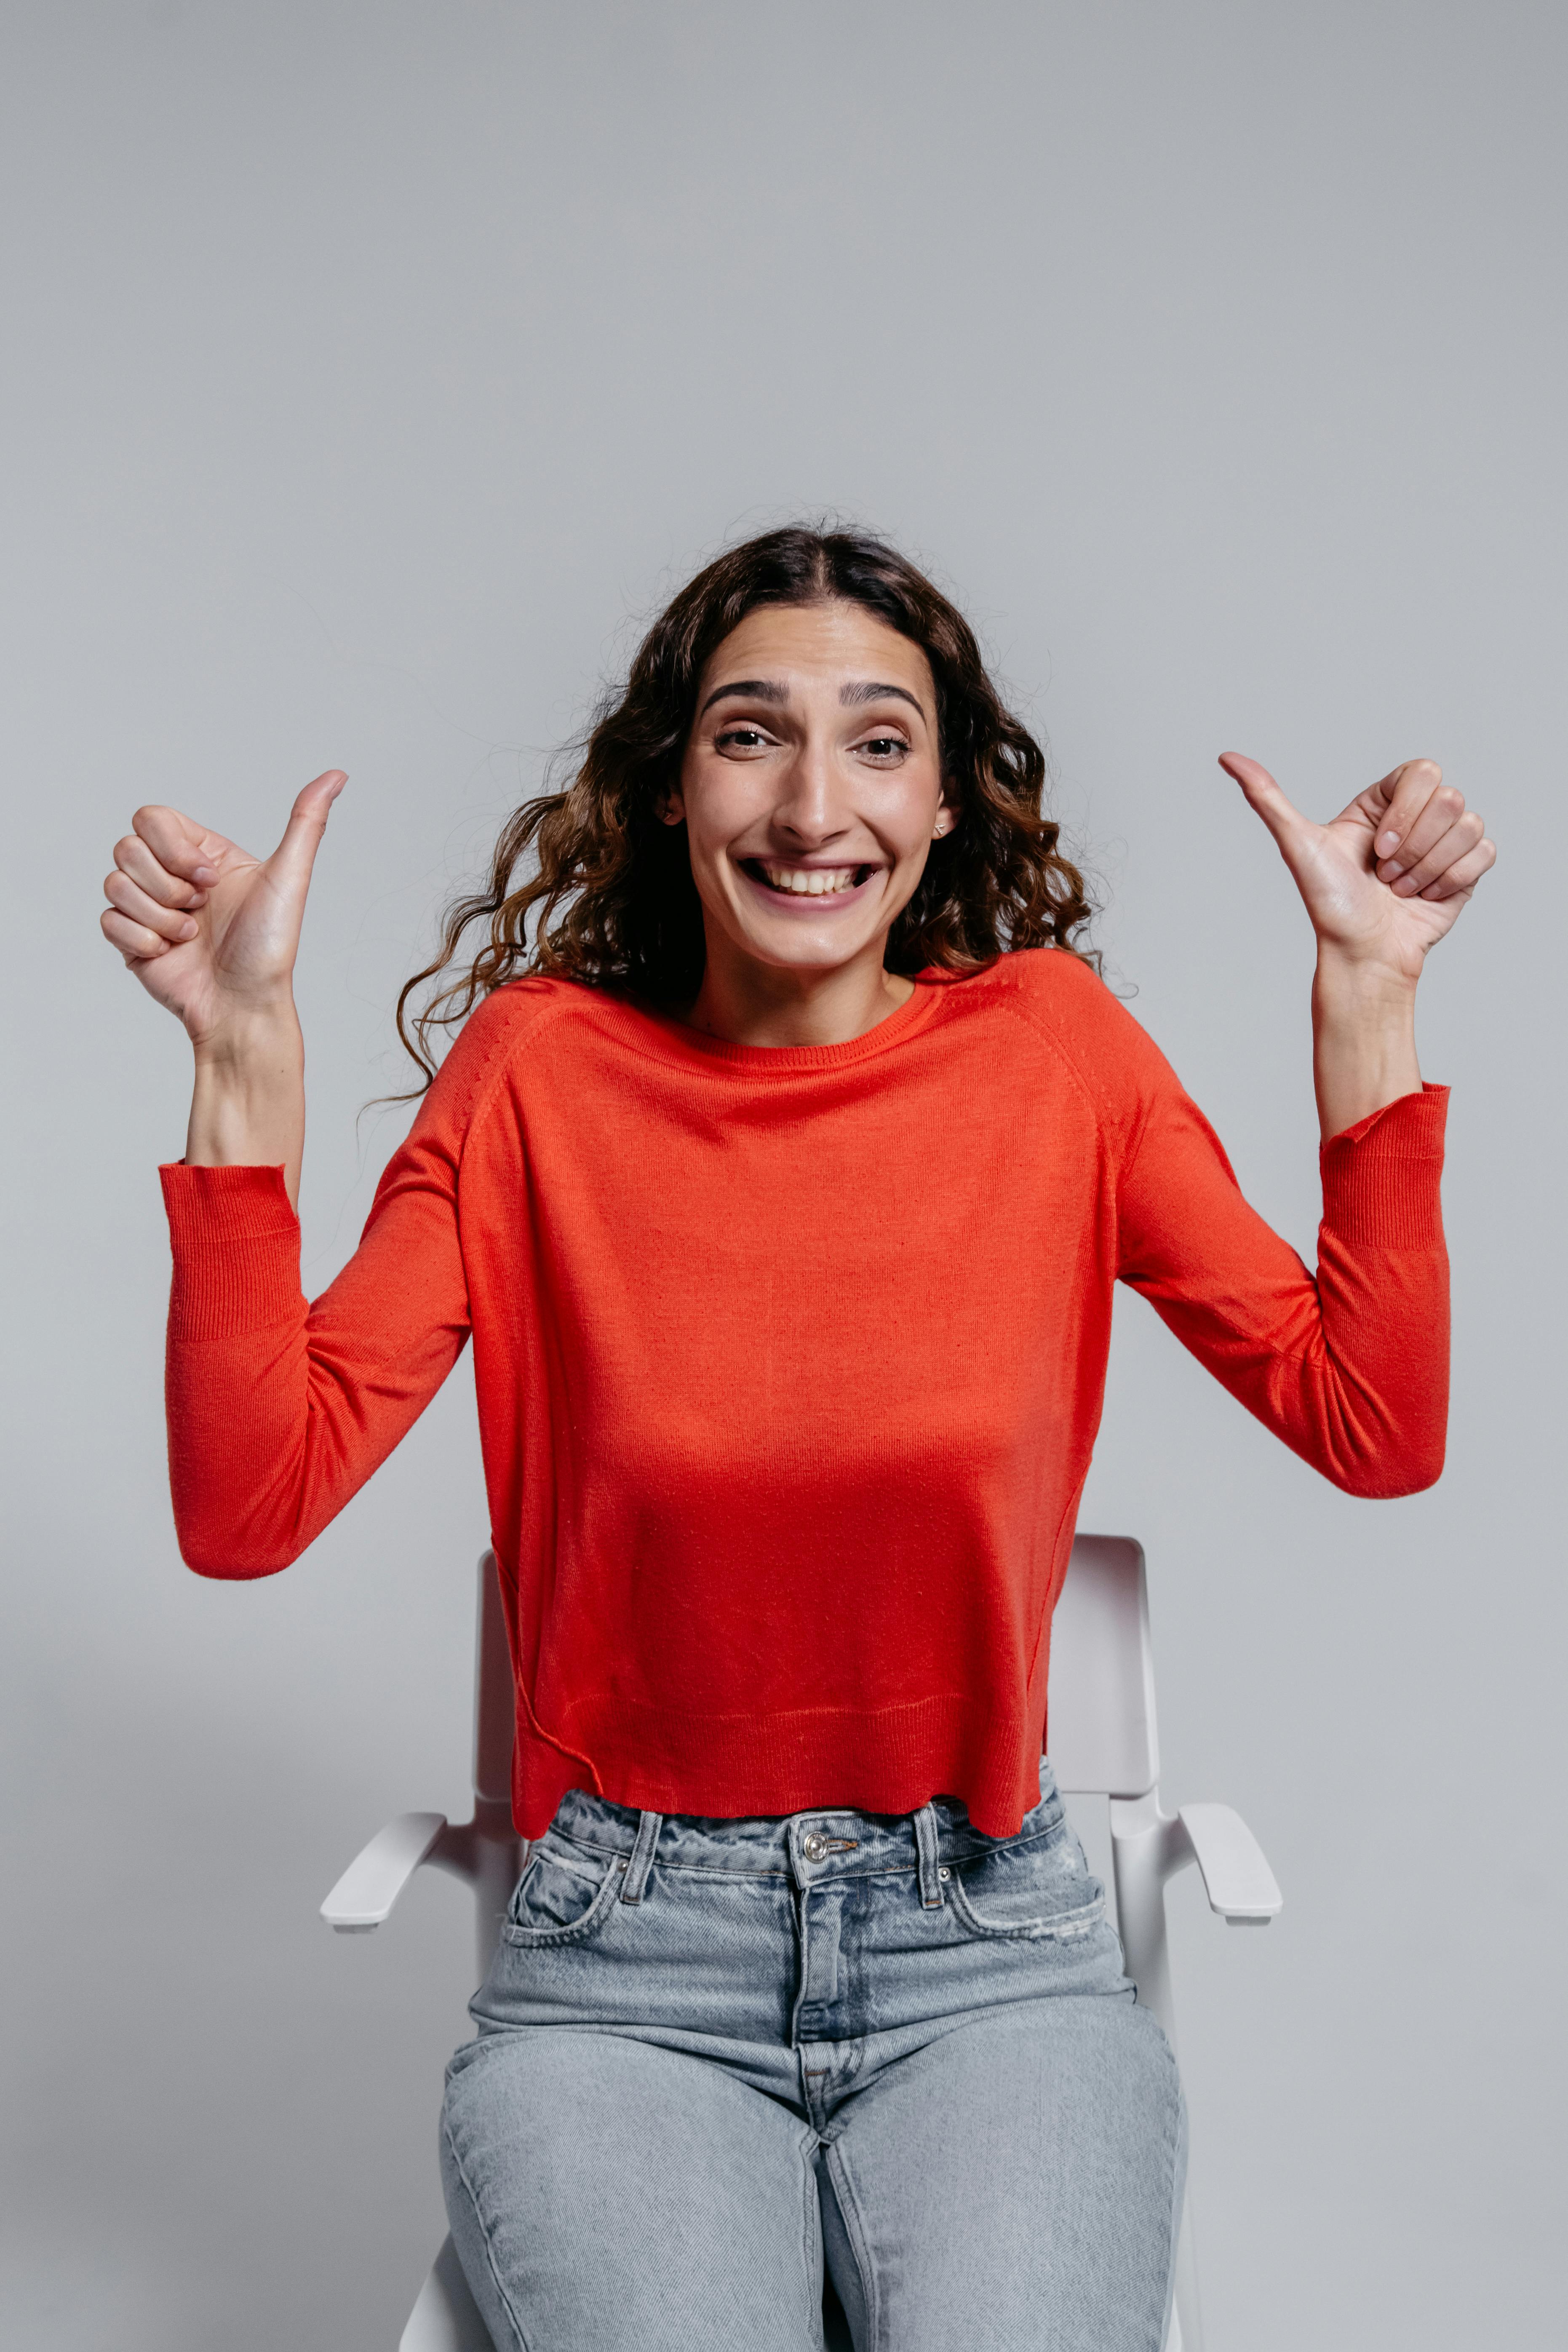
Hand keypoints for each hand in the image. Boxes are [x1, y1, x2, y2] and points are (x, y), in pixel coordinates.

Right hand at [101, 772, 346, 1050]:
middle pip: (126, 848)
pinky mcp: (130, 938)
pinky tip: (172, 954)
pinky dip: (142, 939)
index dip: (174, 850)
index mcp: (201, 854)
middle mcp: (170, 875)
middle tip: (201, 911)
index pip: (151, 818)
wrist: (243, 1005)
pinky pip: (108, 920)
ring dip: (159, 916)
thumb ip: (306, 821)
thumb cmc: (269, 947)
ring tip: (192, 937)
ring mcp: (148, 907)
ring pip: (114, 883)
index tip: (210, 881)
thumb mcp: (290, 877)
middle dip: (167, 886)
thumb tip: (336, 776)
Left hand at [1220, 754, 1494, 987]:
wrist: (1362, 953)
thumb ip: (1266, 797)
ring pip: (1468, 825)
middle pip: (1449, 800)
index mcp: (1384, 802)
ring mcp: (1444, 841)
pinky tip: (1425, 897)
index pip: (1423, 773)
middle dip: (1413, 848)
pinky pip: (1484, 852)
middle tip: (1384, 875)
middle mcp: (1417, 816)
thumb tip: (1228, 757)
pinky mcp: (1467, 868)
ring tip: (1400, 889)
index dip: (1405, 813)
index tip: (1377, 848)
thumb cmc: (1330, 904)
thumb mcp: (1296, 844)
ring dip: (1429, 868)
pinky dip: (1452, 879)